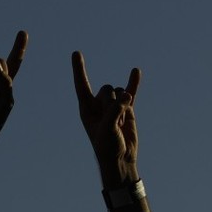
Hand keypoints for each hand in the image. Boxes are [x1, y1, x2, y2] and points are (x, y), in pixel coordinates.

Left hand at [71, 51, 139, 185]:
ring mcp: (112, 105)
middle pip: (107, 89)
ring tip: (120, 124)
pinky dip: (134, 82)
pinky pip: (131, 92)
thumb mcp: (107, 128)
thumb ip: (115, 110)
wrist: (120, 159)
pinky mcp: (126, 108)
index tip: (75, 53)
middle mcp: (98, 104)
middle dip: (112, 103)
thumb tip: (127, 95)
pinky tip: (136, 71)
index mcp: (86, 108)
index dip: (79, 69)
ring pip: (120, 92)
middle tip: (112, 122)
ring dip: (123, 106)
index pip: (81, 84)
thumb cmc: (107, 146)